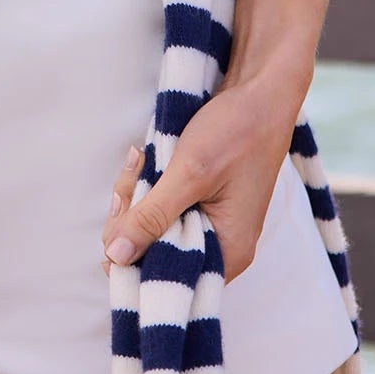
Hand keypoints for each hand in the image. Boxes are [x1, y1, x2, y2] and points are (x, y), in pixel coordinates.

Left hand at [100, 76, 295, 283]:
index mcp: (227, 253)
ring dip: (136, 193)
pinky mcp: (200, 203)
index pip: (166, 281)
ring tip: (140, 157)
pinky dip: (147, 184)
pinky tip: (144, 157)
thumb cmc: (237, 132)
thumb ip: (152, 217)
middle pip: (154, 254)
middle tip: (134, 172)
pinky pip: (161, 206)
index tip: (121, 213)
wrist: (260, 92)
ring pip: (152, 227)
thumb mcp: (190, 173)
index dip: (132, 256)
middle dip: (131, 215)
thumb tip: (114, 258)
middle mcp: (220, 247)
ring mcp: (210, 224)